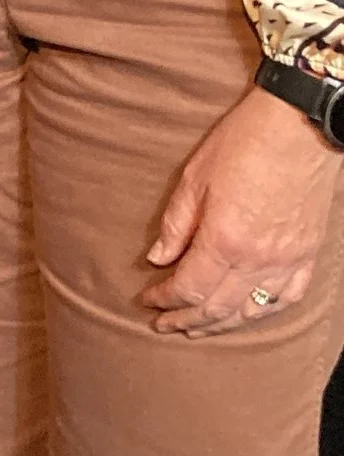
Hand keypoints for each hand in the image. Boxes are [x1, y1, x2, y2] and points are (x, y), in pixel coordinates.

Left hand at [142, 84, 341, 334]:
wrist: (298, 127)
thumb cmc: (242, 144)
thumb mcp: (195, 178)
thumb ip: (176, 225)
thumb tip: (156, 259)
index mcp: (225, 240)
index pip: (189, 287)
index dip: (165, 299)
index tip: (148, 301)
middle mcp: (259, 259)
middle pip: (218, 307)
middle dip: (186, 319)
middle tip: (164, 324)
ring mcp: (288, 260)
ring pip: (252, 311)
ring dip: (222, 324)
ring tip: (198, 327)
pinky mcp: (307, 255)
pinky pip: (288, 298)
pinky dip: (264, 312)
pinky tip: (248, 314)